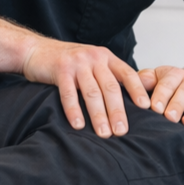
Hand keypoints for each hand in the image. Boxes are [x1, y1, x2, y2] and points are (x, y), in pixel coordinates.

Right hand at [22, 38, 149, 137]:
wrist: (37, 50)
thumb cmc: (69, 62)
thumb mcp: (92, 63)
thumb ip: (108, 77)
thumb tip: (130, 102)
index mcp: (106, 57)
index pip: (127, 73)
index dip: (138, 90)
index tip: (147, 108)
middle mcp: (94, 58)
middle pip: (110, 87)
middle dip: (117, 111)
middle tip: (122, 132)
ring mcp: (77, 63)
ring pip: (92, 92)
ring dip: (98, 115)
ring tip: (104, 134)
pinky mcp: (60, 70)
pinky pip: (69, 93)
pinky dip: (74, 110)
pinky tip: (78, 125)